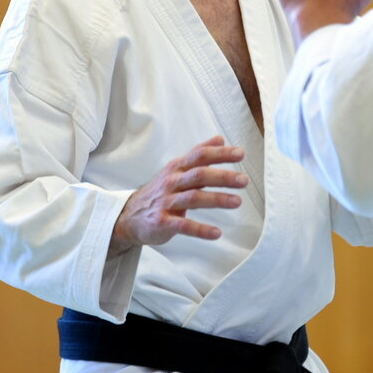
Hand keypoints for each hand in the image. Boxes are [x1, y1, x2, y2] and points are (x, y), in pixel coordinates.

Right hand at [109, 136, 246, 255]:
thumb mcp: (176, 169)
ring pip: (193, 198)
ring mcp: (166, 202)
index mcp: (177, 168)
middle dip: (223, 177)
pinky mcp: (162, 222)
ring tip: (237, 202)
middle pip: (199, 175)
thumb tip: (219, 139)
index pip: (200, 156)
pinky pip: (183, 225)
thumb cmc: (159, 191)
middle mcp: (172, 182)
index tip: (240, 153)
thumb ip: (198, 154)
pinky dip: (200, 229)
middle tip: (243, 180)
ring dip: (216, 200)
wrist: (128, 216)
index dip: (220, 154)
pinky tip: (216, 233)